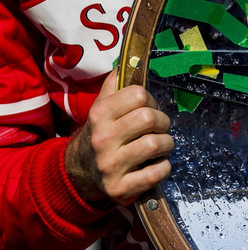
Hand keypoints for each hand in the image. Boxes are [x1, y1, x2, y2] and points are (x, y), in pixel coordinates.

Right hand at [65, 69, 173, 205]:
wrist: (80, 173)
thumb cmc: (102, 134)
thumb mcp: (102, 107)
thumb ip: (116, 84)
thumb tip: (128, 61)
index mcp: (99, 114)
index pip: (138, 95)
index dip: (151, 101)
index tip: (148, 109)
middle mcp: (102, 139)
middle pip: (150, 118)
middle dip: (162, 122)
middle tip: (158, 129)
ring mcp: (110, 165)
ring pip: (156, 144)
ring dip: (167, 144)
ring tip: (159, 147)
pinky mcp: (120, 188)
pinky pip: (157, 173)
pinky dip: (164, 167)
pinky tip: (156, 165)